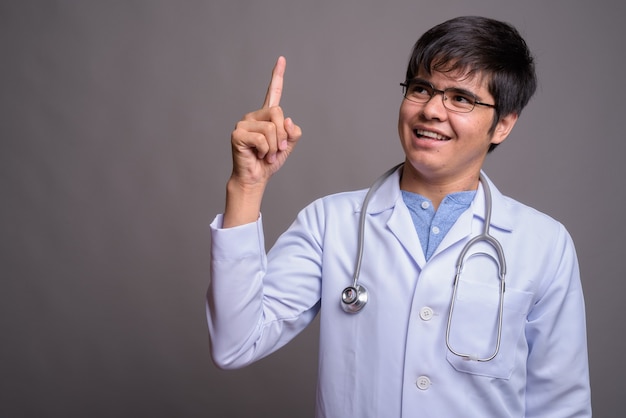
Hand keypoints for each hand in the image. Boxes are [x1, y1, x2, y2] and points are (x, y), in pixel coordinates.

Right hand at [223, 56, 301, 226]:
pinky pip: (262, 139)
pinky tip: (259, 156)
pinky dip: (266, 151)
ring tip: (267, 155)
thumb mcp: (288, 146)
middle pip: (278, 112)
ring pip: (271, 128)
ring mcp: (244, 123)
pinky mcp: (237, 134)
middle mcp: (254, 116)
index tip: (281, 59)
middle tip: (277, 151)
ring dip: (274, 147)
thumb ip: (292, 132)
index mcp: (266, 116)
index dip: (277, 75)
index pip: (273, 92)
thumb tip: (288, 121)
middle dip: (283, 136)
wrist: (256, 178)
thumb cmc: (269, 162)